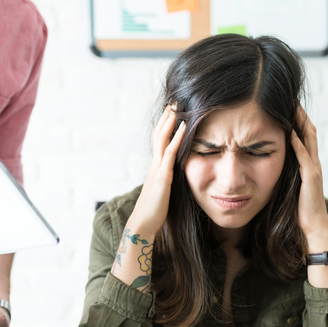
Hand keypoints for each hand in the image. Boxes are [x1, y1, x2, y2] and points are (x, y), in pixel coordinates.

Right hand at [125, 105, 185, 236]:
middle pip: (158, 134)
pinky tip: (184, 126)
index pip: (159, 141)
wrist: (143, 224)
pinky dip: (177, 138)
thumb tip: (173, 179)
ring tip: (176, 106)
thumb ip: (167, 182)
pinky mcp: (162, 176)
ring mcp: (157, 169)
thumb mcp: (162, 192)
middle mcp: (154, 164)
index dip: (165, 126)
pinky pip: (169, 153)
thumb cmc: (153, 212)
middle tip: (173, 101)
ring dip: (169, 121)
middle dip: (166, 118)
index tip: (172, 113)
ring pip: (161, 139)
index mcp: (155, 168)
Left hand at [290, 107, 327, 247]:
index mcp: (306, 164)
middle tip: (290, 97)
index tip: (285, 103)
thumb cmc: (296, 211)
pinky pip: (305, 158)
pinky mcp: (311, 179)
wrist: (311, 229)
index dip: (296, 118)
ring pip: (309, 139)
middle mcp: (312, 162)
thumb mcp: (286, 185)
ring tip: (292, 106)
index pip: (303, 135)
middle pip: (308, 131)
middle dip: (299, 114)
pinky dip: (298, 144)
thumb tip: (262, 161)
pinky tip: (290, 133)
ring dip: (300, 123)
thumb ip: (280, 172)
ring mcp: (313, 170)